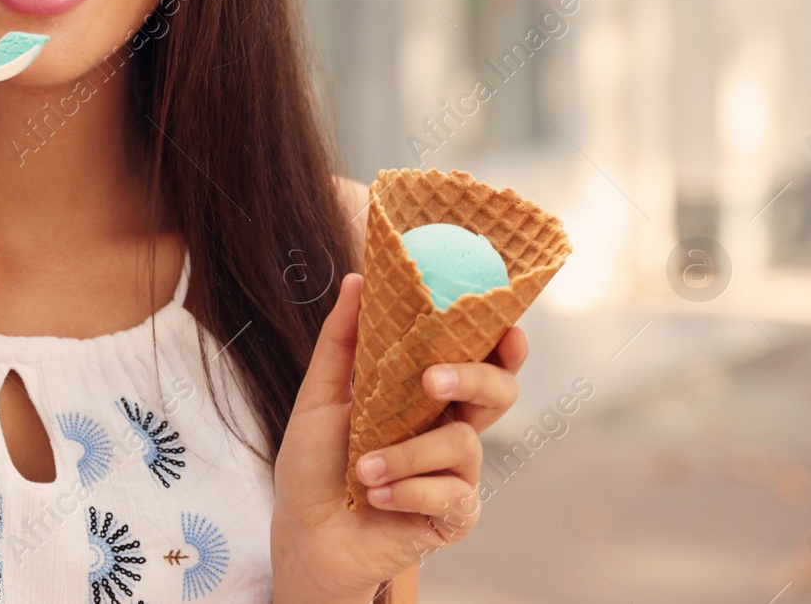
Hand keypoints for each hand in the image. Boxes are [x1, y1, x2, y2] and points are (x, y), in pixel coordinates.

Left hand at [270, 273, 526, 601]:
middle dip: (474, 377)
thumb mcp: (320, 397)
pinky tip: (376, 494)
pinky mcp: (453, 516)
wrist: (303, 531)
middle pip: (498, 390)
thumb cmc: (315, 463)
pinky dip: (409, 491)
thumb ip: (342, 341)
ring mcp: (456, 473)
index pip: (478, 358)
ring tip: (363, 466)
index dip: (502, 342)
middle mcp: (450, 428)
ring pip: (464, 443)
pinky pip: (452, 494)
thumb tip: (358, 279)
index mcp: (427, 395)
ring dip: (408, 453)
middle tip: (431, 379)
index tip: (507, 325)